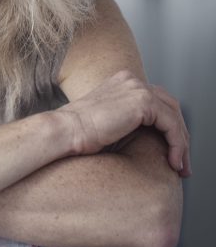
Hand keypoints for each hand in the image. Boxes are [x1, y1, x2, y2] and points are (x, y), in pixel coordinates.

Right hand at [57, 70, 190, 175]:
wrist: (65, 130)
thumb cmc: (77, 132)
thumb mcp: (107, 121)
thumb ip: (126, 119)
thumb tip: (147, 138)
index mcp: (122, 81)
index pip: (156, 101)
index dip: (167, 127)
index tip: (170, 151)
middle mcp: (131, 80)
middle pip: (170, 107)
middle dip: (179, 136)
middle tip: (181, 162)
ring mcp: (138, 88)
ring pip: (174, 117)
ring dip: (181, 144)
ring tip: (180, 166)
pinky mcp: (143, 102)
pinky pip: (172, 125)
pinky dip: (177, 145)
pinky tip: (174, 161)